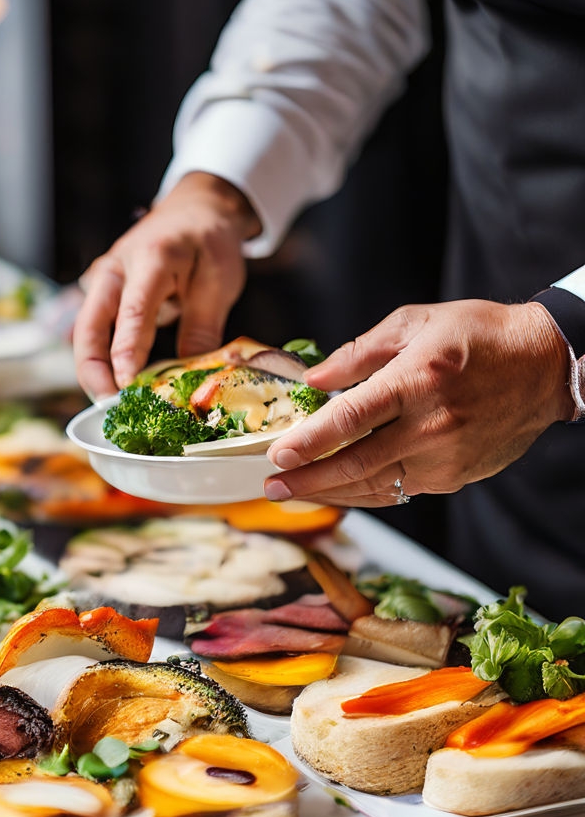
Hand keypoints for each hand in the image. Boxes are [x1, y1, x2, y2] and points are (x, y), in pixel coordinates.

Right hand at [73, 172, 259, 397]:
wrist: (195, 210)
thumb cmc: (209, 242)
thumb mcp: (219, 282)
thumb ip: (203, 328)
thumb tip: (190, 378)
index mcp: (151, 259)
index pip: (132, 312)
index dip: (126, 352)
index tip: (126, 386)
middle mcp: (115, 270)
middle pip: (89, 328)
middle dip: (93, 371)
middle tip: (110, 406)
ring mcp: (103, 282)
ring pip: (86, 334)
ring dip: (94, 370)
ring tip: (114, 403)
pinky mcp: (102, 294)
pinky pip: (95, 332)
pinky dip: (102, 360)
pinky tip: (117, 385)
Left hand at [265, 299, 577, 507]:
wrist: (547, 364)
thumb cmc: (479, 335)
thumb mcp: (415, 323)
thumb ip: (358, 353)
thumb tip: (313, 381)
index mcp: (417, 380)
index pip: (351, 418)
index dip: (310, 440)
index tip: (277, 453)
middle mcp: (432, 425)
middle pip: (356, 463)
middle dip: (306, 479)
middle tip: (270, 484)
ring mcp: (446, 456)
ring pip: (374, 485)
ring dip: (328, 493)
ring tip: (292, 492)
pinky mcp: (456, 476)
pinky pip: (399, 490)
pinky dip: (364, 493)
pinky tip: (336, 490)